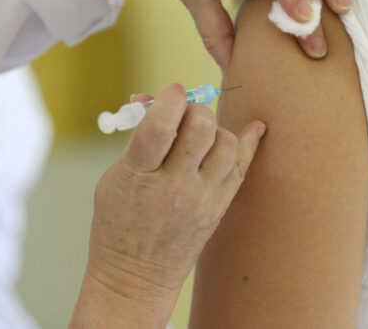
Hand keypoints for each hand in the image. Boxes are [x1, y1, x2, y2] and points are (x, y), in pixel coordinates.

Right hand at [71, 83, 265, 327]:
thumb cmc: (118, 222)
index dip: (169, 97)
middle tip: (183, 114)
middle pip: (201, 128)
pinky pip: (242, 167)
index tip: (169, 91)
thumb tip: (150, 98)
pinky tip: (253, 128)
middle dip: (194, 108)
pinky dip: (248, 143)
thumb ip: (137, 137)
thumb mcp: (114, 177)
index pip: (161, 125)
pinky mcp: (219, 208)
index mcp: (138, 176)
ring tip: (199, 135)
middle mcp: (174, 187)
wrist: (136, 275)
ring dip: (215, 128)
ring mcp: (201, 199)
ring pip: (227, 143)